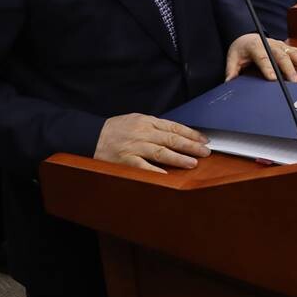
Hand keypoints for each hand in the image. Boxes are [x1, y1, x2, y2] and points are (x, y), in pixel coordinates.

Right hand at [94, 113, 209, 173]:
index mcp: (147, 121)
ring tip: (192, 162)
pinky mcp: (126, 161)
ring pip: (161, 152)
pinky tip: (168, 176)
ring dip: (179, 158)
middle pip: (172, 139)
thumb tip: (176, 134)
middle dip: (191, 145)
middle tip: (205, 151)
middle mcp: (143, 133)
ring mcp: (135, 147)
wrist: (91, 136)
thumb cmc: (115, 129)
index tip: (203, 139)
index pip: (174, 127)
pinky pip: (144, 167)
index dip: (191, 134)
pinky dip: (156, 172)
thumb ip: (154, 126)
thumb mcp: (136, 120)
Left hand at [225, 33, 296, 82]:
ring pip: (293, 52)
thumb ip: (232, 70)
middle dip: (289, 69)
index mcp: (255, 46)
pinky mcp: (286, 46)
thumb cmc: (241, 49)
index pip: (263, 58)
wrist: (247, 36)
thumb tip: (229, 82)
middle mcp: (270, 44)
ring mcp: (280, 44)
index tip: (273, 79)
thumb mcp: (233, 58)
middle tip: (294, 82)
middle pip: (281, 56)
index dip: (268, 68)